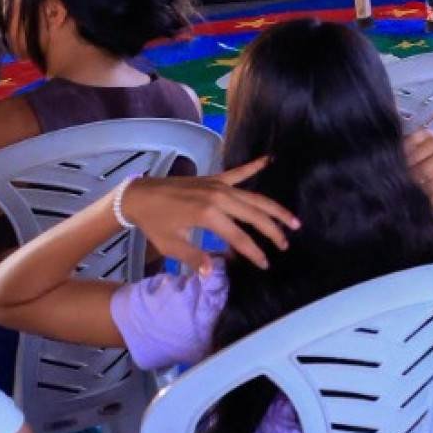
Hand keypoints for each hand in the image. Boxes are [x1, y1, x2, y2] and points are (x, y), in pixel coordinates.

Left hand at [121, 161, 296, 269]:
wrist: (139, 196)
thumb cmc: (154, 223)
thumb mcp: (171, 245)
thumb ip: (195, 258)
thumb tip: (213, 273)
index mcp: (208, 215)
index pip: (239, 237)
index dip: (254, 252)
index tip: (264, 264)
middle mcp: (219, 198)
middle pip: (255, 216)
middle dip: (273, 232)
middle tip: (285, 245)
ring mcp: (219, 186)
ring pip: (255, 197)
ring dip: (275, 209)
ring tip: (293, 220)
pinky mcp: (216, 178)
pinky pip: (240, 172)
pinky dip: (255, 165)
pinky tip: (271, 159)